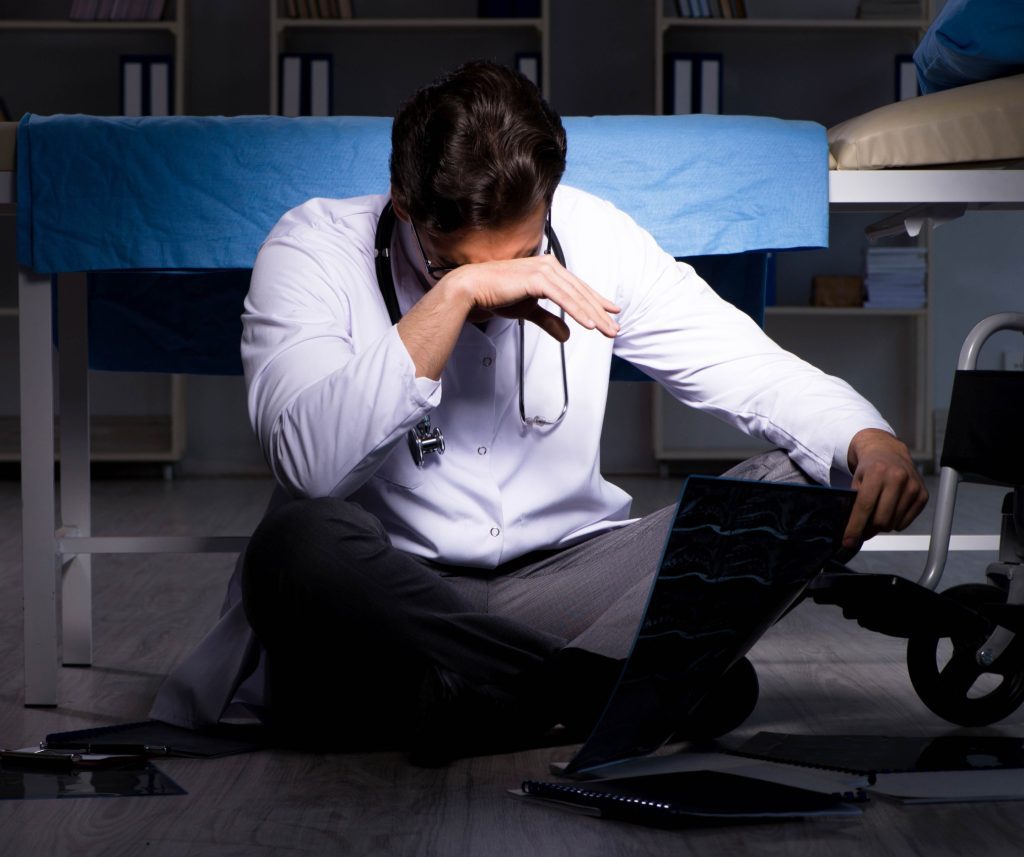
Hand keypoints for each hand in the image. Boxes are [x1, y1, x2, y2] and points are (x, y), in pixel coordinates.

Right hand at [443, 254, 620, 341]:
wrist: (472, 289)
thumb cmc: (496, 295)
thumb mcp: (528, 310)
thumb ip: (548, 320)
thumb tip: (566, 334)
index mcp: (548, 269)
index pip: (578, 288)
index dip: (596, 302)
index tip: (610, 313)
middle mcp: (549, 266)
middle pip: (581, 292)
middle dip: (600, 312)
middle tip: (614, 329)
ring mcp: (544, 270)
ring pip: (576, 296)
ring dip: (593, 315)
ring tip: (606, 330)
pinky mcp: (537, 279)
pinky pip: (563, 298)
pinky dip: (577, 311)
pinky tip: (588, 324)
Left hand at [843, 428, 927, 548]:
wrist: (889, 452)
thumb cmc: (869, 468)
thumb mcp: (856, 480)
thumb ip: (854, 503)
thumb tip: (851, 531)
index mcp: (877, 472)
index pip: (864, 507)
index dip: (855, 527)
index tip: (848, 541)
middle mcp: (897, 478)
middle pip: (881, 519)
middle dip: (868, 529)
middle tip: (862, 528)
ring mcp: (913, 487)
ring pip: (893, 523)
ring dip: (881, 525)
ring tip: (876, 515)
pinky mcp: (923, 495)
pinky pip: (905, 522)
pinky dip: (894, 522)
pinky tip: (890, 510)